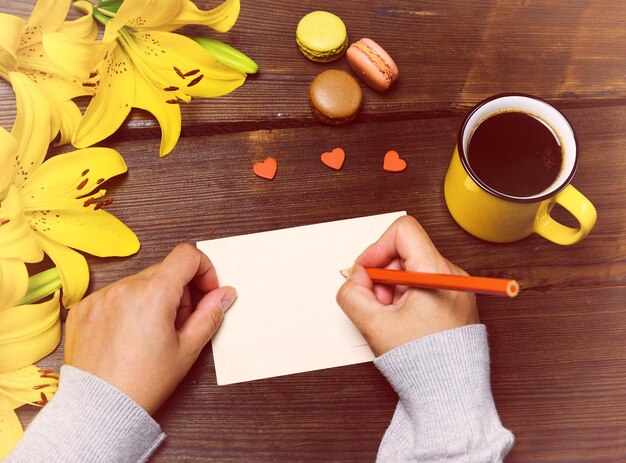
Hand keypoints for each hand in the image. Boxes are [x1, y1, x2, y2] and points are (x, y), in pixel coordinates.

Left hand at [64, 244, 236, 414]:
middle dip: (179, 291)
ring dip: (153, 298)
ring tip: (151, 334)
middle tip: (179, 324)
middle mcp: (124, 288)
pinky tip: (128, 335)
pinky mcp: (84, 308)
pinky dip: (127, 307)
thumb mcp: (187, 350)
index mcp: (154, 294)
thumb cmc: (143, 383)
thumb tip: (224, 294)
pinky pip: (114, 295)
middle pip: (164, 271)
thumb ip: (209, 315)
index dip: (204, 270)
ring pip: (139, 282)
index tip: (205, 292)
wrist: (98, 408)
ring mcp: (101, 296)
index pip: (187, 256)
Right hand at [336, 216, 478, 355]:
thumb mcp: (375, 325)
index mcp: (436, 273)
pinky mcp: (454, 300)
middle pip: (404, 252)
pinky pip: (422, 285)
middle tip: (378, 304)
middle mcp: (451, 275)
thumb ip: (352, 295)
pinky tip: (403, 321)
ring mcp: (455, 288)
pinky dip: (405, 298)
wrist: (451, 393)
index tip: (367, 271)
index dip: (377, 248)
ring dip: (392, 289)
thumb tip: (354, 278)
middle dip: (382, 275)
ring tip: (392, 317)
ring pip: (411, 270)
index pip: (403, 232)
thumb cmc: (424, 363)